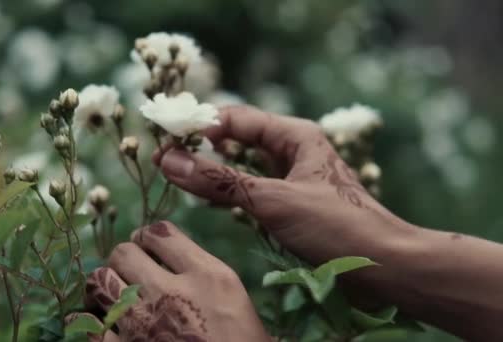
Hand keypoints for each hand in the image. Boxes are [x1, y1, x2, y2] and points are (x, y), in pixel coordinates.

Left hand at [76, 221, 270, 341]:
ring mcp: (142, 323)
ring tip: (113, 292)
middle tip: (131, 269)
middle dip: (125, 258)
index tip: (148, 245)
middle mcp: (170, 292)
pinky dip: (90, 322)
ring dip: (105, 284)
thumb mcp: (235, 297)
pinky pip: (89, 326)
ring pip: (99, 281)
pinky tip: (101, 323)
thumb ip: (204, 272)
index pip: (160, 233)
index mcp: (206, 276)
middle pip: (123, 252)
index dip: (148, 236)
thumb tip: (170, 256)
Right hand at [154, 105, 414, 267]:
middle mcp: (294, 151)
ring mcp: (293, 178)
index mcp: (295, 136)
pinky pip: (253, 190)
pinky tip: (212, 200)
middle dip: (203, 147)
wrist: (384, 266)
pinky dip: (231, 192)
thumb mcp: (272, 201)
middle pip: (238, 140)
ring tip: (180, 178)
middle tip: (166, 160)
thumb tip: (170, 161)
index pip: (236, 118)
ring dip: (215, 170)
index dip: (200, 126)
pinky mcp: (292, 204)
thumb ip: (220, 181)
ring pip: (244, 166)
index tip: (166, 141)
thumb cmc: (335, 226)